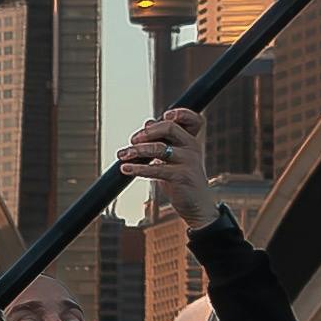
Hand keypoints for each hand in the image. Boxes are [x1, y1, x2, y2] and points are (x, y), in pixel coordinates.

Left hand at [119, 104, 207, 220]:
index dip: (181, 113)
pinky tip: (126, 169)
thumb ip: (164, 141)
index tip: (164, 115)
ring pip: (159, 148)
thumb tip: (148, 122)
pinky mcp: (181, 177)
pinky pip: (155, 169)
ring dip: (136, 150)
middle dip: (147, 132)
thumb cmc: (182, 180)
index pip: (193, 119)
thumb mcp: (174, 158)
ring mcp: (188, 162)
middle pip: (170, 128)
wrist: (197, 207)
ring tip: (122, 155)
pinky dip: (137, 168)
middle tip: (133, 140)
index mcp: (192, 140)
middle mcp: (192, 147)